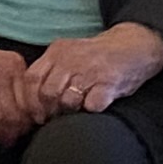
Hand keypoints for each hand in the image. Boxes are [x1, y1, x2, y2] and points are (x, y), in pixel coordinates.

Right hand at [0, 11, 38, 147]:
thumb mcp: (4, 63)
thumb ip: (17, 83)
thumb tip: (32, 115)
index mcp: (14, 64)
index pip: (28, 101)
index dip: (28, 120)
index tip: (25, 129)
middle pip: (13, 112)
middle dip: (14, 131)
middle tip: (12, 139)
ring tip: (0, 140)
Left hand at [24, 22, 162, 117]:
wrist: (132, 46)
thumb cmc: (96, 58)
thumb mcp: (68, 54)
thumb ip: (50, 71)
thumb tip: (32, 102)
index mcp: (57, 51)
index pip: (31, 78)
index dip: (30, 100)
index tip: (35, 114)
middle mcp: (71, 59)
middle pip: (48, 92)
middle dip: (49, 110)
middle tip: (55, 118)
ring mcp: (90, 71)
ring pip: (67, 101)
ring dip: (70, 112)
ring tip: (76, 111)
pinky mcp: (109, 83)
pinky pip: (92, 105)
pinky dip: (91, 110)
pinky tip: (94, 105)